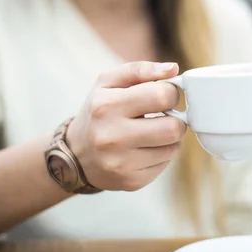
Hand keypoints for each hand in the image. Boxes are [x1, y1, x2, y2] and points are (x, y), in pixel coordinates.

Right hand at [67, 61, 186, 191]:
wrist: (76, 154)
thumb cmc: (99, 111)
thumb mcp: (109, 82)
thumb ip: (141, 70)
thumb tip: (173, 69)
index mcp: (106, 106)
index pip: (162, 95)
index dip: (171, 92)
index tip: (164, 95)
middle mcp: (111, 137)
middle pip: (173, 128)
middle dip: (176, 118)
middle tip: (164, 116)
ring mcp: (121, 163)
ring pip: (173, 147)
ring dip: (170, 137)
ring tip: (153, 132)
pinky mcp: (131, 182)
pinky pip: (166, 164)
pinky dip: (161, 154)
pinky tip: (145, 148)